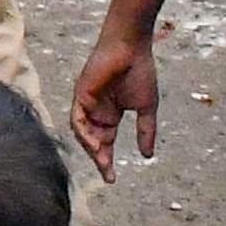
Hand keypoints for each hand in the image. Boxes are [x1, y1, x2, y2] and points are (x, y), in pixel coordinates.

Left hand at [73, 30, 161, 177]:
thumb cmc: (139, 72)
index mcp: (109, 114)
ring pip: (82, 132)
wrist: (132, 47)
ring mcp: (86, 102)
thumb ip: (145, 131)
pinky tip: (96, 143)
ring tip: (102, 161)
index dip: (106, 160)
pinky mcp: (80, 93)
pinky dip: (84, 132)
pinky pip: (77, 118)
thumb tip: (148, 156)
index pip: (104, 142)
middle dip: (98, 159)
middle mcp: (95, 110)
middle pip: (92, 141)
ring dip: (91, 148)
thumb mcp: (146, 108)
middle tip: (108, 175)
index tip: (112, 178)